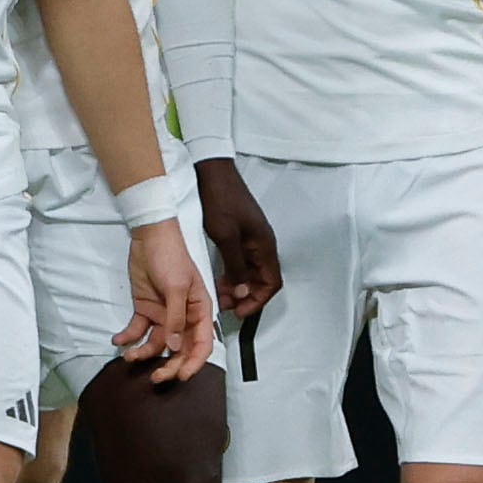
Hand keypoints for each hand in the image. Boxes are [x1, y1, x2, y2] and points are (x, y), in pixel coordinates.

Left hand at [117, 218, 217, 382]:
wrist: (148, 236)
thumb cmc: (171, 257)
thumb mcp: (176, 287)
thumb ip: (176, 318)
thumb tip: (175, 348)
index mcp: (199, 311)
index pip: (202, 344)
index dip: (194, 363)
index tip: (180, 376)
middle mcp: (183, 318)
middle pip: (179, 350)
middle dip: (168, 366)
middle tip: (154, 378)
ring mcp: (163, 315)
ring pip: (156, 344)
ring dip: (143, 353)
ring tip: (129, 356)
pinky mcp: (145, 310)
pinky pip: (137, 330)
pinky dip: (127, 337)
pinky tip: (117, 341)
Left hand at [193, 157, 281, 315]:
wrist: (211, 172)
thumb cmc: (220, 198)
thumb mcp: (226, 236)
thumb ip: (235, 266)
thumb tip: (242, 291)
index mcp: (264, 245)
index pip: (271, 283)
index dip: (258, 300)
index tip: (240, 310)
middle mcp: (262, 243)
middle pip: (261, 279)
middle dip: (245, 295)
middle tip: (225, 305)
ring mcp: (251, 239)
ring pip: (250, 272)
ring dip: (237, 286)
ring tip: (219, 295)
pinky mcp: (240, 234)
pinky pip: (241, 261)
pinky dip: (232, 273)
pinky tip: (218, 278)